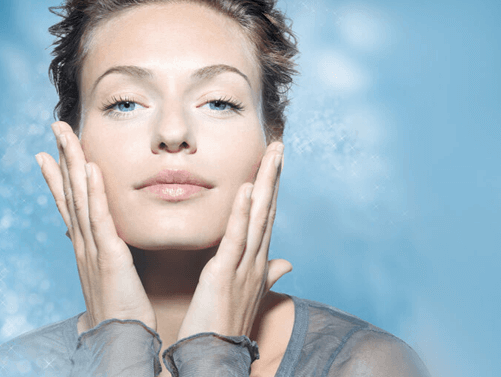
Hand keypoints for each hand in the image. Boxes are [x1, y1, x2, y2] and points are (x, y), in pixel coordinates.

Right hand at [35, 121, 156, 332]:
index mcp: (85, 247)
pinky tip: (91, 168)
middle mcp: (83, 244)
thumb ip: (107, 259)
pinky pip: (100, 219)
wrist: (120, 343)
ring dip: (72, 163)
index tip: (49, 154)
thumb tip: (105, 250)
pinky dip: (94, 192)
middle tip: (55, 127)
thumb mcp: (110, 280)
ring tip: (64, 134)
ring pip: (79, 198)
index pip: (69, 205)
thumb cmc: (121, 314)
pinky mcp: (110, 257)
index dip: (58, 177)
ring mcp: (93, 249)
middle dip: (62, 157)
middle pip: (70, 192)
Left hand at [177, 142, 290, 339]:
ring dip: (265, 184)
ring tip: (271, 154)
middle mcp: (255, 261)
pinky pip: (236, 239)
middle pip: (267, 210)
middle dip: (273, 177)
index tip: (273, 161)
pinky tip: (246, 188)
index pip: (266, 217)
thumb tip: (287, 262)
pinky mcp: (225, 275)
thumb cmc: (225, 324)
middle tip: (278, 144)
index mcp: (256, 262)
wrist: (214, 356)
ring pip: (258, 217)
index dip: (271, 188)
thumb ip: (267, 274)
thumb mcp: (248, 293)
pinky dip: (242, 213)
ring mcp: (243, 267)